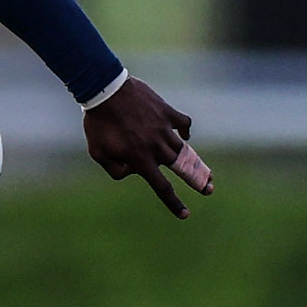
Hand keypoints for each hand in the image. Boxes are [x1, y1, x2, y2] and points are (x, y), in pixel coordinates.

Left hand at [82, 76, 214, 218]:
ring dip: (194, 160)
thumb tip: (134, 172)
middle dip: (198, 180)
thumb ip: (115, 170)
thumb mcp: (97, 153)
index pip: (161, 187)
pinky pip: (183, 123)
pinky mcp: (167, 112)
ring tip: (203, 168)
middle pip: (182, 168)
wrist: (105, 91)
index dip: (174, 202)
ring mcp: (164, 128)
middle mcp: (156, 146)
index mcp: (140, 159)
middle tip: (209, 189)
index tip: (185, 214)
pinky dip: (185, 130)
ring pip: (183, 148)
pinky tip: (185, 135)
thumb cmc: (98, 124)